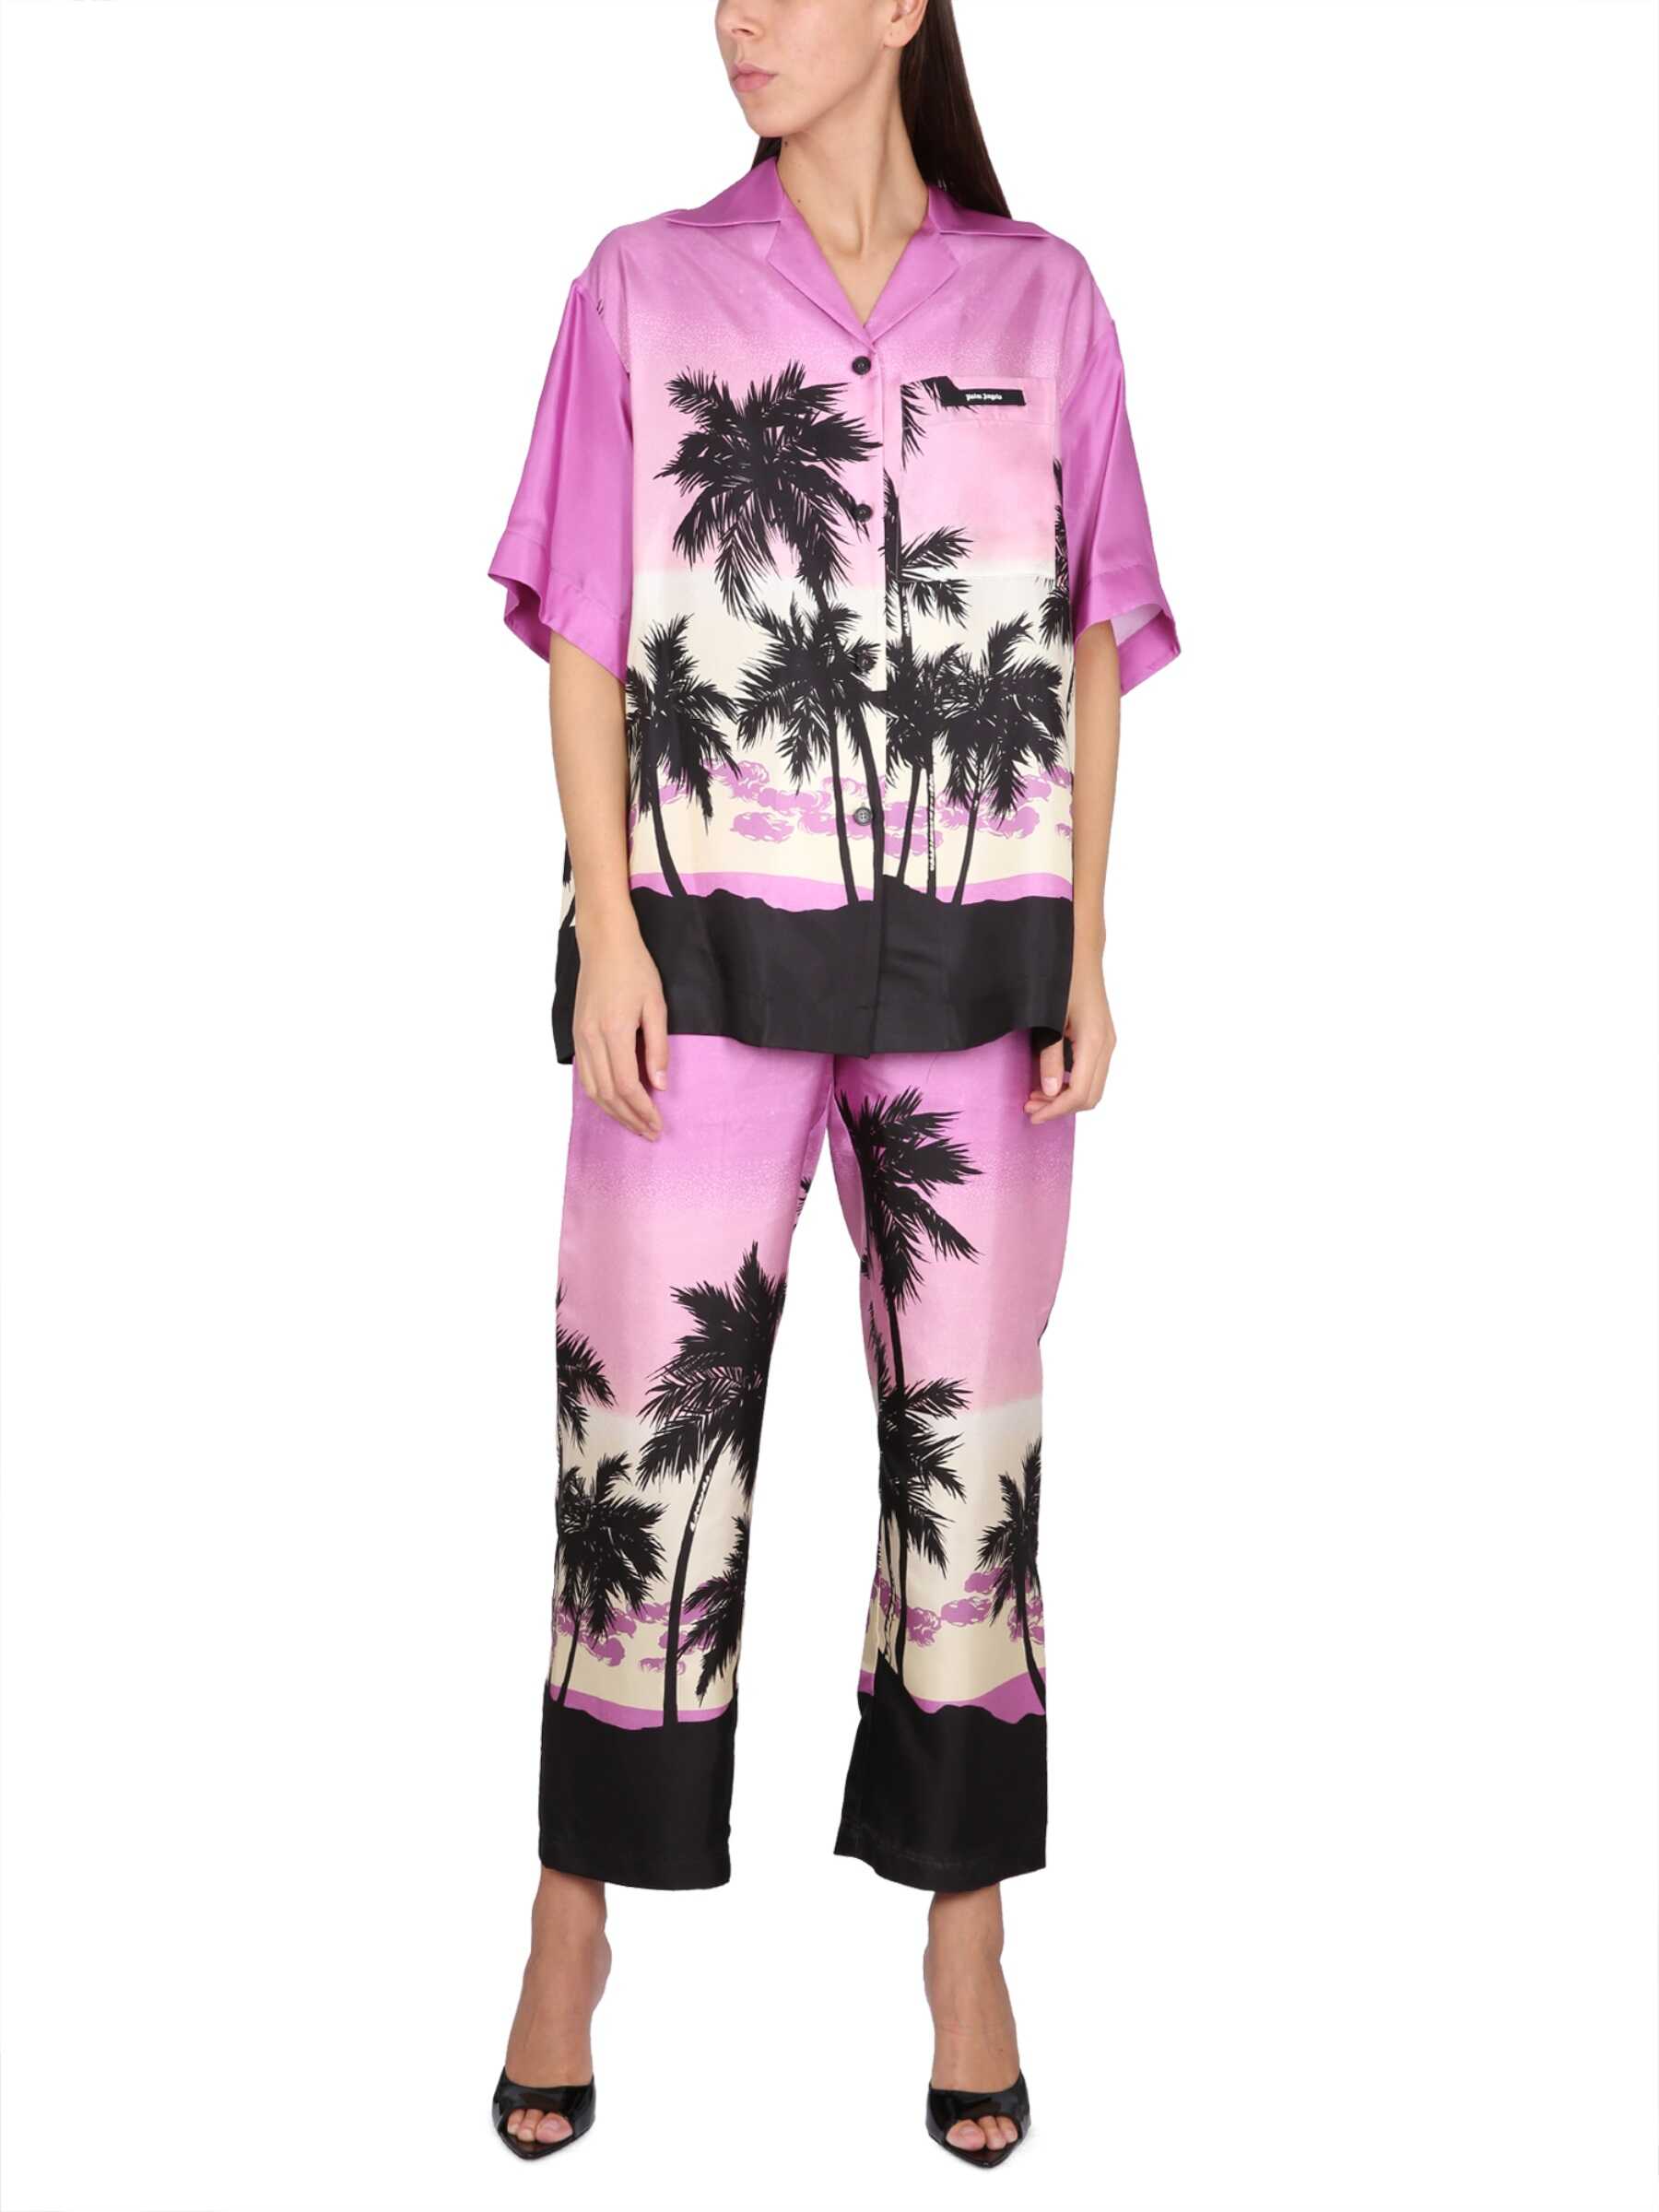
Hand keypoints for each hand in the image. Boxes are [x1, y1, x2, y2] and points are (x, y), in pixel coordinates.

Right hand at [571, 915, 668, 1140]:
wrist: (604, 945)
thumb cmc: (636, 969)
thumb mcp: (657, 1005)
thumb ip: (658, 1047)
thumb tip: (660, 1085)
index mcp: (614, 1031)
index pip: (627, 1085)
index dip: (643, 1110)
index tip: (658, 1125)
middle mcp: (592, 1039)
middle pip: (608, 1094)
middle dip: (630, 1118)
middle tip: (650, 1132)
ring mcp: (581, 1038)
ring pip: (592, 1089)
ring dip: (614, 1112)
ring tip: (634, 1124)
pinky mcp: (577, 1035)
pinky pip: (585, 1076)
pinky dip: (600, 1096)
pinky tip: (615, 1103)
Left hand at [1025, 945, 1114, 1123]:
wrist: (1079, 952)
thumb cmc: (1061, 978)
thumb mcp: (1049, 1017)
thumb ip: (1049, 1056)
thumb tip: (1049, 1091)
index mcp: (1094, 1042)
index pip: (1079, 1093)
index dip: (1056, 1109)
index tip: (1032, 1113)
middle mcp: (1105, 1045)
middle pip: (1090, 1096)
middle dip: (1060, 1109)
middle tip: (1030, 1107)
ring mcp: (1107, 1042)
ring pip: (1093, 1087)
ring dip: (1066, 1098)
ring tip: (1037, 1097)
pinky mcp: (1102, 1038)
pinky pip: (1092, 1073)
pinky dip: (1073, 1085)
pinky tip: (1051, 1081)